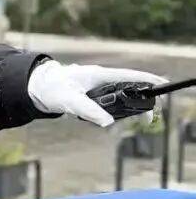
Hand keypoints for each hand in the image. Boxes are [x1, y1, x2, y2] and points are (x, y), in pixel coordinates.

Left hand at [27, 60, 166, 127]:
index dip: (147, 80)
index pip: (130, 75)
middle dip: (142, 101)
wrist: (36, 87)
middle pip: (129, 88)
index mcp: (100, 75)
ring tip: (140, 120)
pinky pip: (109, 102)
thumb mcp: (70, 101)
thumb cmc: (52, 88)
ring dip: (130, 108)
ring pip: (120, 96)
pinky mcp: (91, 95)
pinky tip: (116, 120)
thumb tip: (108, 123)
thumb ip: (89, 111)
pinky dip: (116, 111)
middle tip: (149, 118)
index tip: (162, 86)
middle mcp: (101, 79)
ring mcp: (97, 87)